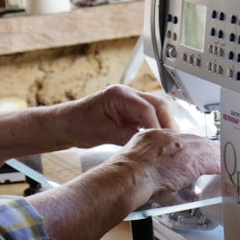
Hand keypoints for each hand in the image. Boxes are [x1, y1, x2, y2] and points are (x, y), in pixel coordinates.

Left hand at [53, 84, 178, 147]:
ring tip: (170, 144)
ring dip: (164, 126)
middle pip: (158, 105)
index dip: (158, 126)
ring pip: (156, 111)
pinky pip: (148, 119)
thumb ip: (126, 136)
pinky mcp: (129, 113)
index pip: (147, 108)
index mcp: (119, 94)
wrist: (64, 125)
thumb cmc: (76, 123)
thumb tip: (148, 145)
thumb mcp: (102, 133)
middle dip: (168, 123)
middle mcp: (127, 95)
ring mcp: (129, 103)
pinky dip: (156, 129)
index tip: (164, 142)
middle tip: (175, 142)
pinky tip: (159, 142)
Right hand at [119, 129, 220, 199]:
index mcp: (155, 134)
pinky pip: (212, 162)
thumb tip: (151, 164)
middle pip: (195, 140)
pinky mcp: (192, 162)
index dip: (187, 145)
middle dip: (205, 148)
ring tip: (222, 162)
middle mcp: (170, 137)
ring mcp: (182, 148)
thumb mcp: (134, 154)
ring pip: (206, 148)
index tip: (191, 150)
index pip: (177, 137)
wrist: (130, 175)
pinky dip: (219, 166)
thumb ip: (146, 156)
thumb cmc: (126, 172)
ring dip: (214, 156)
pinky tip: (224, 170)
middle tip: (214, 154)